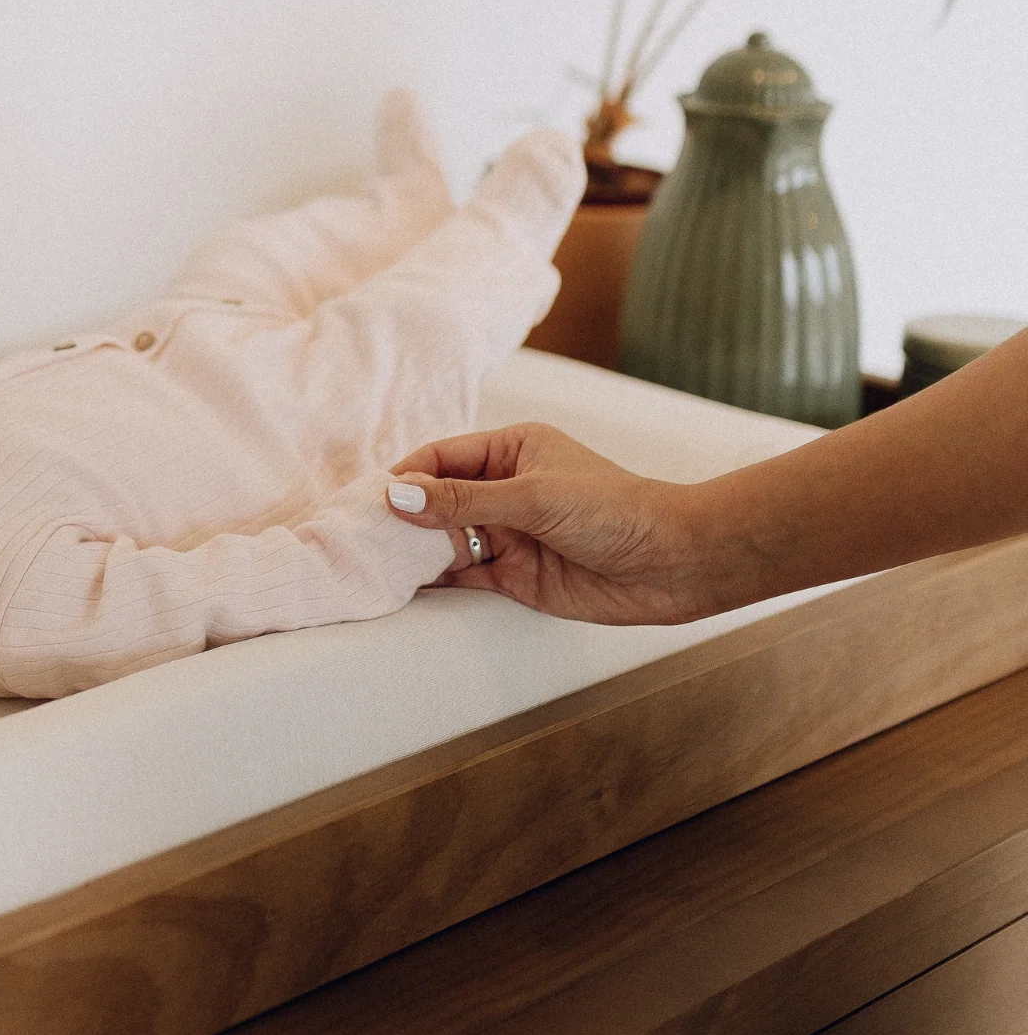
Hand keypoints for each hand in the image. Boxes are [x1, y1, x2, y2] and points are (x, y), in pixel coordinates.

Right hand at [386, 422, 718, 624]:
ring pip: (445, 538)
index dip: (406, 476)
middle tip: (361, 533)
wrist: (673, 564)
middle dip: (403, 514)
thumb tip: (398, 496)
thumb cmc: (615, 511)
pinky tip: (403, 585)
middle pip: (437, 499)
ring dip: (414, 549)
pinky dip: (434, 580)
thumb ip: (462, 502)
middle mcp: (506, 489)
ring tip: (373, 561)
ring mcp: (508, 533)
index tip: (371, 499)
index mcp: (512, 450)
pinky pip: (462, 575)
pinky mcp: (514, 575)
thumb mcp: (532, 497)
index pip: (442, 457)